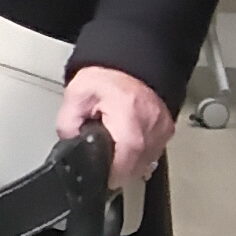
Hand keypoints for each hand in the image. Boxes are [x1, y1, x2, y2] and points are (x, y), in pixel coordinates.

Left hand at [61, 65, 174, 186]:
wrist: (131, 61)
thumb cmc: (107, 76)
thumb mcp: (76, 96)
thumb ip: (68, 125)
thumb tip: (70, 146)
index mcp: (128, 118)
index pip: (123, 164)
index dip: (108, 174)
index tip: (99, 174)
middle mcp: (151, 128)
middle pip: (134, 169)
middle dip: (115, 168)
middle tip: (103, 152)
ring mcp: (162, 130)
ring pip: (144, 165)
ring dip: (128, 161)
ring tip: (115, 142)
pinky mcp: (167, 131)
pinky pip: (152, 154)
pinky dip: (138, 153)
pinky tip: (126, 140)